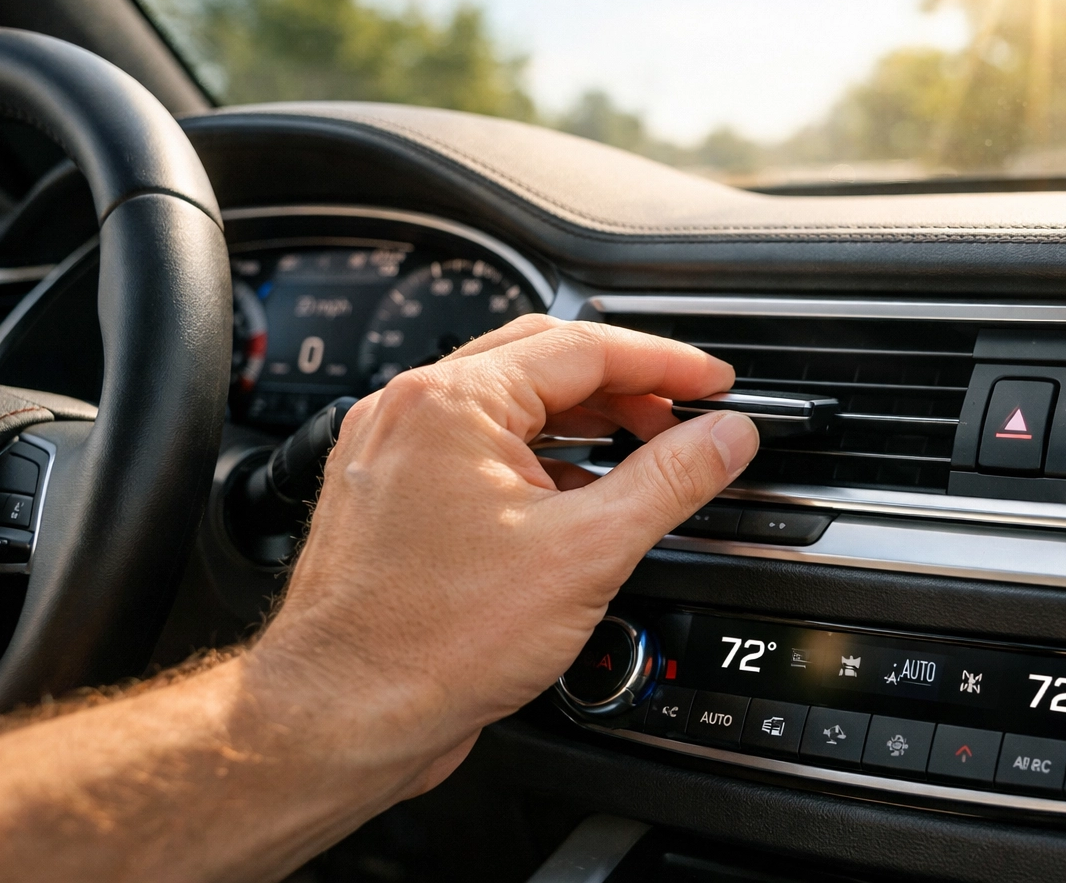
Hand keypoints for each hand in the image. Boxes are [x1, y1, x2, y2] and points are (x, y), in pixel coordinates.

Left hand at [246, 315, 757, 795]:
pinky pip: (477, 450)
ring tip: (642, 453)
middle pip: (544, 362)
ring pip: (510, 406)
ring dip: (583, 422)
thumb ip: (669, 482)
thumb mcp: (584, 554)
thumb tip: (724, 438)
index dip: (665, 362)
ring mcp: (392, 451)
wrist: (342, 719)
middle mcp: (410, 411)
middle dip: (626, 385)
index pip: (584, 346)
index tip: (713, 381)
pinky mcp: (390, 496)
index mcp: (451, 402)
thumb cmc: (427, 644)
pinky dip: (539, 460)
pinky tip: (578, 497)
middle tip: (685, 413)